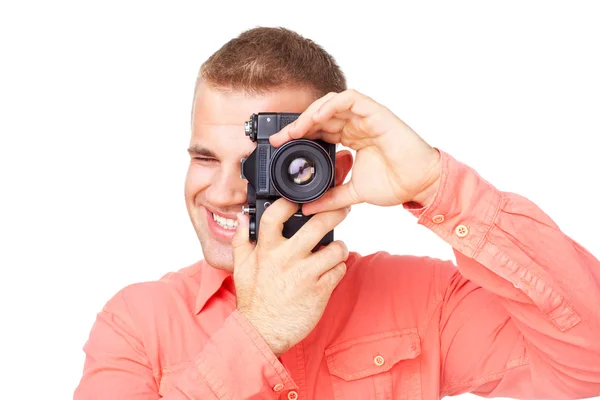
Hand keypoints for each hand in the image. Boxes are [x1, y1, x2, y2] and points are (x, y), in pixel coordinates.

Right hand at [232, 198, 349, 356]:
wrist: (263, 332)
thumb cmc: (254, 299)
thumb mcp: (241, 267)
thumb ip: (242, 239)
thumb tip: (244, 217)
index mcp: (267, 250)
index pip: (277, 215)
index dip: (290, 202)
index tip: (301, 199)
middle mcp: (287, 259)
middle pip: (317, 225)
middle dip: (334, 213)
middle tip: (341, 209)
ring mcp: (305, 275)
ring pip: (336, 249)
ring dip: (339, 247)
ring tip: (335, 249)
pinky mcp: (320, 291)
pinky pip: (339, 270)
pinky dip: (339, 267)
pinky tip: (331, 270)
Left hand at [269, 89, 441, 214]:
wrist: (420, 185)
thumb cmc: (395, 184)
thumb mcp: (353, 194)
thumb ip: (331, 198)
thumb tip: (308, 208)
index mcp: (351, 138)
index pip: (318, 130)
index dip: (298, 135)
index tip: (280, 146)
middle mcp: (356, 125)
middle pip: (320, 115)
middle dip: (297, 125)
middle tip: (280, 139)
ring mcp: (365, 117)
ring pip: (331, 104)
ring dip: (310, 114)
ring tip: (294, 130)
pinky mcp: (376, 112)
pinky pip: (350, 99)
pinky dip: (331, 105)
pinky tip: (317, 118)